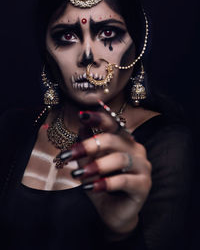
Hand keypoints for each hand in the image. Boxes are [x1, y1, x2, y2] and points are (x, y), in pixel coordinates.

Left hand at [54, 106, 151, 237]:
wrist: (113, 213)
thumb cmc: (101, 184)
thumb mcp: (89, 164)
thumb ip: (87, 146)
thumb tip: (82, 125)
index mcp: (124, 141)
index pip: (113, 124)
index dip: (98, 118)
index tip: (81, 116)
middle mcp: (136, 149)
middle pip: (113, 140)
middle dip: (89, 146)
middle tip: (70, 154)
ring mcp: (142, 166)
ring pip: (119, 159)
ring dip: (96, 166)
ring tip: (78, 175)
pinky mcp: (144, 185)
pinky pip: (124, 180)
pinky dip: (106, 183)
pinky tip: (91, 188)